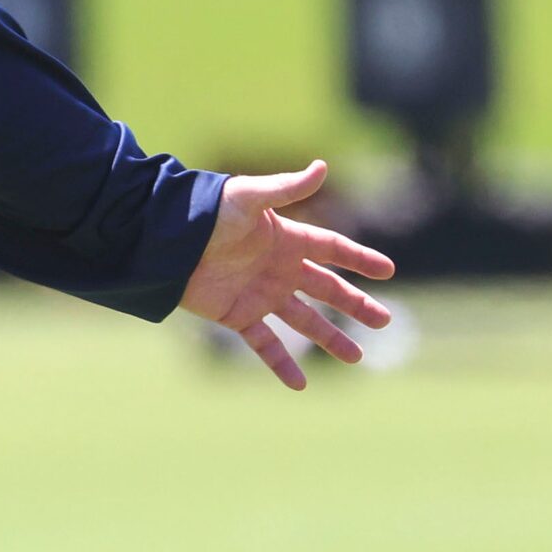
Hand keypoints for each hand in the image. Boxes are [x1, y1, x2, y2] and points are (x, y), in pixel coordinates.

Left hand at [179, 162, 396, 388]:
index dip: (359, 259)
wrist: (165, 240)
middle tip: (384, 321)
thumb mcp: (248, 198)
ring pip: (304, 321)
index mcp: (285, 239)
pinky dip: (282, 364)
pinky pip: (265, 344)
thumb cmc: (206, 212)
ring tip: (356, 358)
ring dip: (330, 339)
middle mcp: (278, 268)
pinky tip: (300, 385)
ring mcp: (260, 294)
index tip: (386, 271)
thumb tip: (323, 166)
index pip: (332, 249)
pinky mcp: (237, 315)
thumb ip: (286, 188)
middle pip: (326, 290)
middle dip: (355, 305)